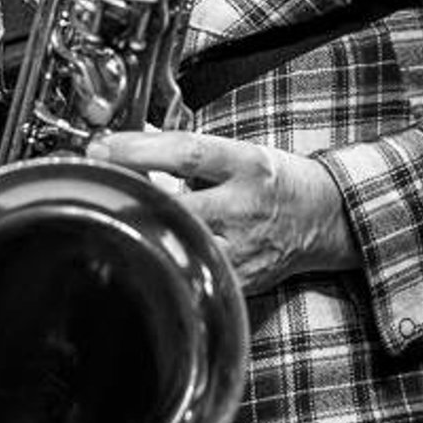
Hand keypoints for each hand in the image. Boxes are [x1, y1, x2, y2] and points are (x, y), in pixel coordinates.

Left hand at [88, 131, 357, 295]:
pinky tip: (148, 252)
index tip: (102, 148)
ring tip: (116, 220)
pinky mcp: (239, 280)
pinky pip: (192, 272)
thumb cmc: (278, 180)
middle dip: (129, 197)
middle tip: (98, 188)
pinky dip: (166, 261)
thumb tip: (134, 142)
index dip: (139, 149)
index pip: (186, 153)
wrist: (324, 219)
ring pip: (179, 244)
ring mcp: (242, 249)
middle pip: (175, 204)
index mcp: (247, 166)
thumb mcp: (240, 151)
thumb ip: (188, 151)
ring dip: (143, 231)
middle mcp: (245, 207)